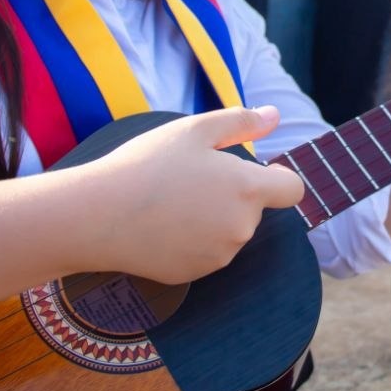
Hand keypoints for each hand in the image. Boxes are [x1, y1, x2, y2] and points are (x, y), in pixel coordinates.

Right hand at [75, 106, 304, 285]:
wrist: (98, 215)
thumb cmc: (147, 164)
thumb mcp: (194, 130)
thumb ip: (241, 121)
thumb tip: (275, 115)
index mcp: (247, 190)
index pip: (292, 189)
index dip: (278, 177)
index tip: (254, 169)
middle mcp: (241, 229)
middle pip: (253, 209)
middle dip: (233, 194)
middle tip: (191, 178)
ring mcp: (218, 256)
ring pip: (229, 231)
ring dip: (212, 218)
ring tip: (171, 200)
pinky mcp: (194, 275)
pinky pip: (204, 253)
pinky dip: (191, 240)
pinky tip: (161, 225)